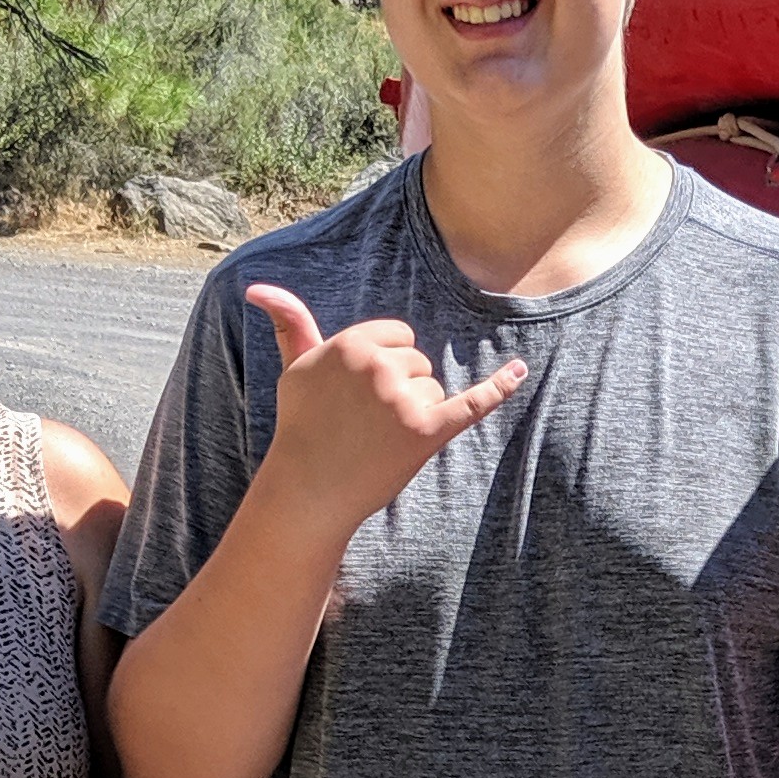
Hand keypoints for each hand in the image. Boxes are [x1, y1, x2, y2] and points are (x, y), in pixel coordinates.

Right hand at [246, 282, 526, 539]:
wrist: (309, 489)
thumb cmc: (302, 427)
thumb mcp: (295, 369)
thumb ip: (291, 323)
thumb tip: (257, 288)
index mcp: (351, 343)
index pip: (399, 336)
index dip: (386, 363)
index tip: (361, 393)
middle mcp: (378, 365)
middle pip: (418, 361)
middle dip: (400, 388)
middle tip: (366, 422)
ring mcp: (403, 400)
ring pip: (433, 387)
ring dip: (416, 410)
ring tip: (379, 437)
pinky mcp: (426, 433)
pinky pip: (472, 403)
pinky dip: (499, 388)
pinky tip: (521, 370)